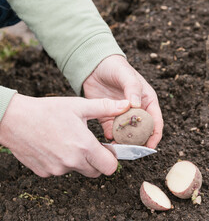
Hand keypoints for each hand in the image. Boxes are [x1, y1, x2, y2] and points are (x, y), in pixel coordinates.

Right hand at [0, 93, 129, 177]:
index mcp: (84, 147)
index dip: (112, 158)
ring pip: (78, 170)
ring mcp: (56, 169)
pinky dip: (63, 162)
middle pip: (96, 171)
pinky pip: (61, 170)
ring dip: (80, 160)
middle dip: (98, 161)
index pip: (110, 167)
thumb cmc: (48, 110)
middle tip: (90, 144)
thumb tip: (127, 105)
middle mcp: (71, 162)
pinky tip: (56, 146)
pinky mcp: (44, 172)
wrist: (13, 119)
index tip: (107, 148)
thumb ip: (106, 107)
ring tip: (70, 140)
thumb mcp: (79, 106)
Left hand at [83, 55, 162, 148]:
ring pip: (127, 134)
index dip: (155, 135)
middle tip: (134, 151)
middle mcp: (137, 111)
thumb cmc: (116, 68)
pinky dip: (111, 137)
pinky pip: (111, 131)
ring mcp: (122, 115)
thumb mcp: (127, 76)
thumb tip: (136, 106)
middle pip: (142, 131)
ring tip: (119, 148)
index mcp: (147, 101)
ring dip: (124, 142)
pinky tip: (108, 140)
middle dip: (139, 142)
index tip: (150, 146)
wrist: (95, 66)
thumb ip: (133, 89)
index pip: (155, 121)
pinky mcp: (108, 117)